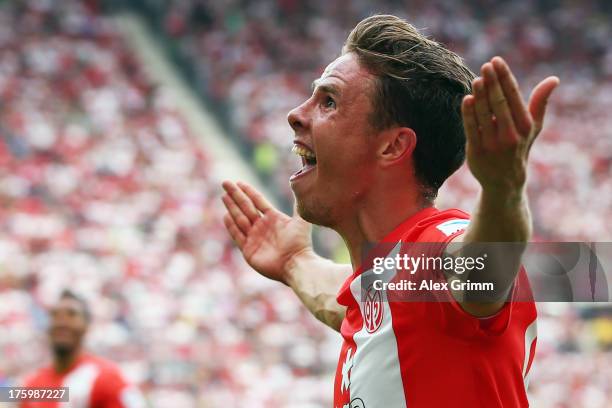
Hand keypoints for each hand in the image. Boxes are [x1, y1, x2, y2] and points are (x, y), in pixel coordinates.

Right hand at [221, 181, 312, 284]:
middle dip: (236, 195)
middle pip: (246, 207)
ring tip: (224, 196)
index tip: (239, 182)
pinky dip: (231, 226)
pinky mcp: (249, 250)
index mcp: (273, 218)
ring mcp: (255, 238)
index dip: (249, 192)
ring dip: (232, 207)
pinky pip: (237, 235)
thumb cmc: (300, 243)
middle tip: (225, 183)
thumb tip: (301, 189)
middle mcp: (262, 227)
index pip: (258, 201)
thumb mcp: (301, 221)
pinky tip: (226, 215)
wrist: (296, 264)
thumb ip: (298, 206)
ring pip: (240, 219)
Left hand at [462, 57, 558, 193]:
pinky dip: (469, 114)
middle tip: (485, 65)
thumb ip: (540, 102)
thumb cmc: (519, 147)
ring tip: (477, 79)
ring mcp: (493, 143)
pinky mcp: (477, 151)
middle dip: (492, 83)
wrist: (504, 181)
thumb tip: (553, 79)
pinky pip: (472, 129)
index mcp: (524, 125)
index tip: (496, 60)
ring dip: (480, 96)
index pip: (514, 96)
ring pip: (485, 115)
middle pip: (499, 103)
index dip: (504, 77)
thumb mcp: (533, 127)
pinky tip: (467, 99)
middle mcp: (510, 134)